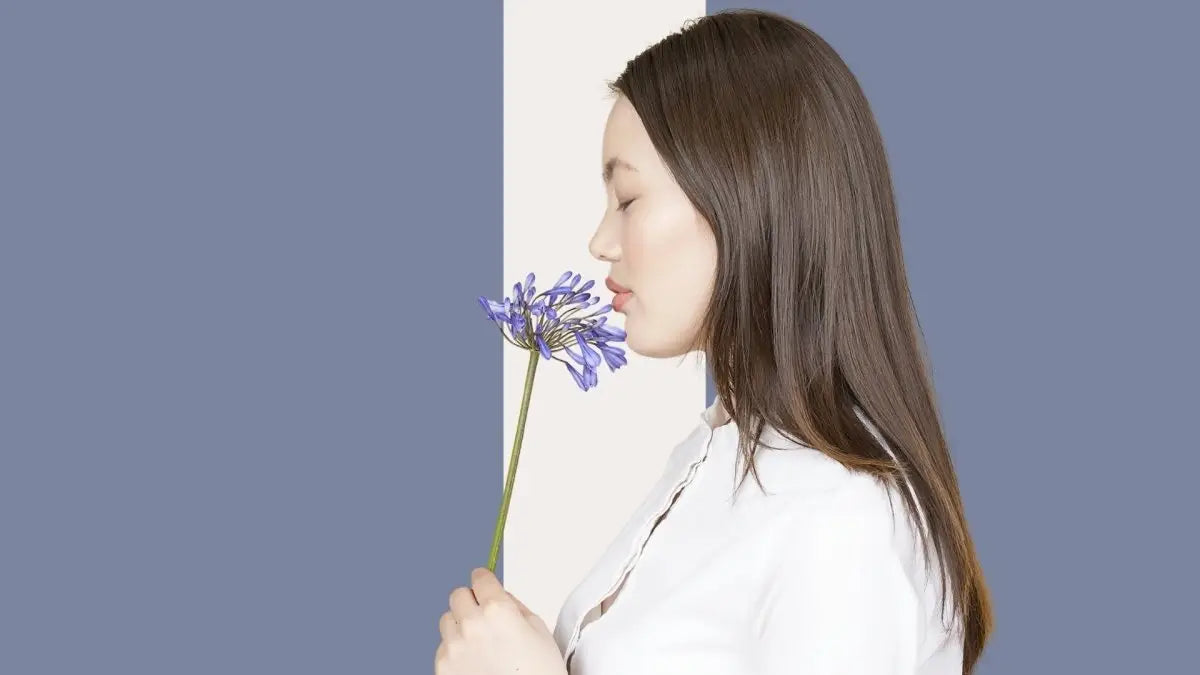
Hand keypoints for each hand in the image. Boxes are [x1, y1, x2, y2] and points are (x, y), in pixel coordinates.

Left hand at [435, 567, 566, 674]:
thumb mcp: (539, 631)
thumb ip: (515, 607)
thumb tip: (501, 597)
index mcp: (498, 611)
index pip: (480, 578)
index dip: (484, 580)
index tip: (483, 581)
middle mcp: (471, 624)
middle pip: (458, 595)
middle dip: (470, 601)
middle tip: (483, 614)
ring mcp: (454, 646)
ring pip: (447, 620)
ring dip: (460, 624)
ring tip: (479, 643)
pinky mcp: (443, 666)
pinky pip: (443, 646)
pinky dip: (455, 649)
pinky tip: (474, 661)